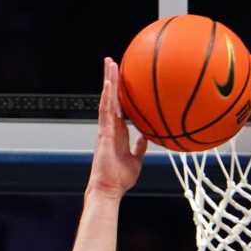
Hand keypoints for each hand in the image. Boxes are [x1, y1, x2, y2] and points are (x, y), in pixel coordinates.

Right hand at [87, 57, 147, 198]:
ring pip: (106, 99)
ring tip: (109, 63)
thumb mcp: (136, 161)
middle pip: (111, 98)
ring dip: (108, 80)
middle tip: (113, 62)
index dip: (120, 93)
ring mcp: (106, 128)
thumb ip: (140, 148)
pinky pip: (105, 111)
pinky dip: (107, 96)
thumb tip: (146, 138)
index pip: (120, 107)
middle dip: (112, 79)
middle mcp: (110, 127)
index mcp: (118, 132)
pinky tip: (109, 83)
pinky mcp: (103, 133)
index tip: (123, 78)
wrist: (109, 189)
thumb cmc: (120, 178)